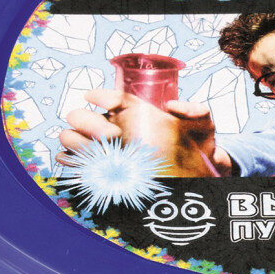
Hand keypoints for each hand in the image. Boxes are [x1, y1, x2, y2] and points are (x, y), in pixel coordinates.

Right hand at [57, 89, 230, 176]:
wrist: (199, 177)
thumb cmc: (196, 147)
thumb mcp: (203, 126)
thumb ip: (197, 111)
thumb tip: (173, 107)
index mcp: (129, 111)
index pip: (106, 97)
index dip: (102, 95)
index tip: (111, 102)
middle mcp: (111, 127)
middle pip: (80, 116)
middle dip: (90, 122)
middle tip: (114, 134)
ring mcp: (102, 149)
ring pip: (71, 137)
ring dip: (80, 142)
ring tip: (104, 152)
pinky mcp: (99, 171)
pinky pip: (73, 164)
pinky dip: (72, 163)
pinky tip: (85, 166)